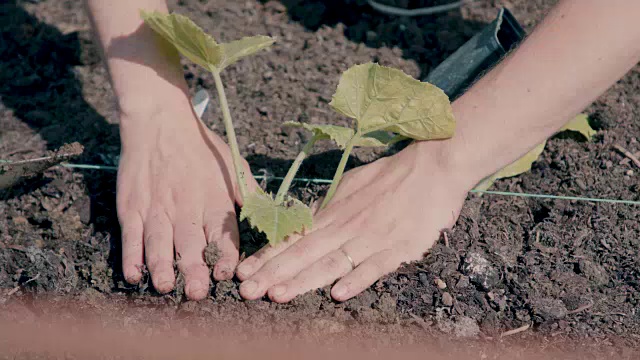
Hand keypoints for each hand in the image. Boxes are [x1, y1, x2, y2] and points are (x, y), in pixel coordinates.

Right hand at [117, 105, 254, 299]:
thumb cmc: (203, 148)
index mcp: (214, 201)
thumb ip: (252, 195)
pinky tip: (134, 275)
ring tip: (165, 287)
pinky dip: (131, 257)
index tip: (225, 275)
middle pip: (190, 244)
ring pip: (159, 243)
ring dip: (162, 267)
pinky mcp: (133, 207)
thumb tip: (276, 216)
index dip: (225, 256)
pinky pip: (131, 236)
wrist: (161, 122)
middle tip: (196, 293)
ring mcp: (157, 209)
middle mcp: (186, 208)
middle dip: (194, 270)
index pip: (223, 235)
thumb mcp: (235, 167)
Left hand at [235, 141, 471, 301]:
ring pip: (332, 262)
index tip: (243, 272)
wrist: (431, 167)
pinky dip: (357, 279)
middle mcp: (346, 227)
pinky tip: (338, 294)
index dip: (268, 257)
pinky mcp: (399, 247)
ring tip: (278, 295)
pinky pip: (375, 266)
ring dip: (303, 280)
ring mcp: (372, 238)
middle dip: (273, 274)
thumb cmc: (390, 176)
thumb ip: (328, 208)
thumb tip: (305, 222)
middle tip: (246, 291)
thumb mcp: (350, 186)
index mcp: (333, 213)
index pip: (294, 239)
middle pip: (304, 254)